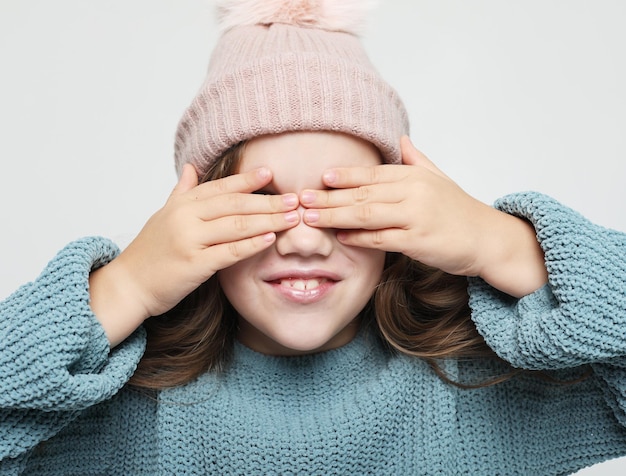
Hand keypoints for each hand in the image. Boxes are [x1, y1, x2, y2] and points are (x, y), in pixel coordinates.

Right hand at [90, 164, 299, 345]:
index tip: (272, 173)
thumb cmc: (148, 252)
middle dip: (267, 200)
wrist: (128, 285)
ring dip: (268, 219)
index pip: (220, 187)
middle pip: (234, 203)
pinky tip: (271, 238)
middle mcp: (185, 217)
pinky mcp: (194, 265)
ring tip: (292, 217)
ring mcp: (189, 240)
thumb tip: (191, 166)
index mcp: (181, 204)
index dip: (247, 180)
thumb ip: (182, 192)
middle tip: (295, 198)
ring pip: (236, 225)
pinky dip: (252, 244)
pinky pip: (229, 251)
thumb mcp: (163, 216)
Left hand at [300, 136, 546, 296]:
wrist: (488, 238)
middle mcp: (414, 192)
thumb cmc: (459, 210)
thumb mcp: (439, 178)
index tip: (320, 177)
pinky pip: (382, 239)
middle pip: (363, 194)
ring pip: (367, 215)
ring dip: (335, 216)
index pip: (372, 174)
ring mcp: (416, 217)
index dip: (345, 175)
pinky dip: (359, 238)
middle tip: (302, 198)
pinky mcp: (418, 241)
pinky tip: (340, 237)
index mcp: (414, 176)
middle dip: (329, 197)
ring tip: (311, 217)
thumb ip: (416, 159)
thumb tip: (400, 139)